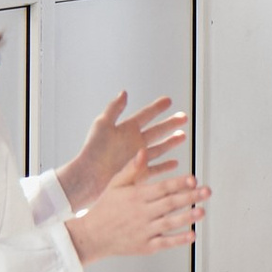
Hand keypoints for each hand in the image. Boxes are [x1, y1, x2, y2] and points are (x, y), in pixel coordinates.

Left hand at [59, 92, 187, 209]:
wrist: (88, 178)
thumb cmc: (92, 152)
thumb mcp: (102, 125)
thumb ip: (114, 109)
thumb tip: (123, 93)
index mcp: (126, 130)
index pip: (146, 115)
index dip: (157, 108)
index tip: (168, 101)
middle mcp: (133, 143)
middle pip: (157, 130)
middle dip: (170, 123)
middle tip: (183, 117)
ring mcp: (136, 158)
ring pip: (159, 148)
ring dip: (171, 142)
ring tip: (182, 136)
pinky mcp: (138, 173)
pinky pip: (156, 168)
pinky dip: (166, 165)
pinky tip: (173, 162)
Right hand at [72, 145, 208, 265]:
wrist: (91, 236)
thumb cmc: (105, 208)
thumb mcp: (115, 185)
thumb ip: (132, 169)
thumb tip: (143, 151)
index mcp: (136, 196)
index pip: (161, 188)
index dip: (178, 183)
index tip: (193, 179)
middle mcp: (141, 213)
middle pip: (169, 204)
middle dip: (190, 197)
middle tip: (207, 191)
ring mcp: (144, 231)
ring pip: (169, 223)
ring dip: (187, 217)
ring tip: (202, 211)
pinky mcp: (145, 246)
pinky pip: (164, 242)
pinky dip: (179, 240)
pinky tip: (192, 235)